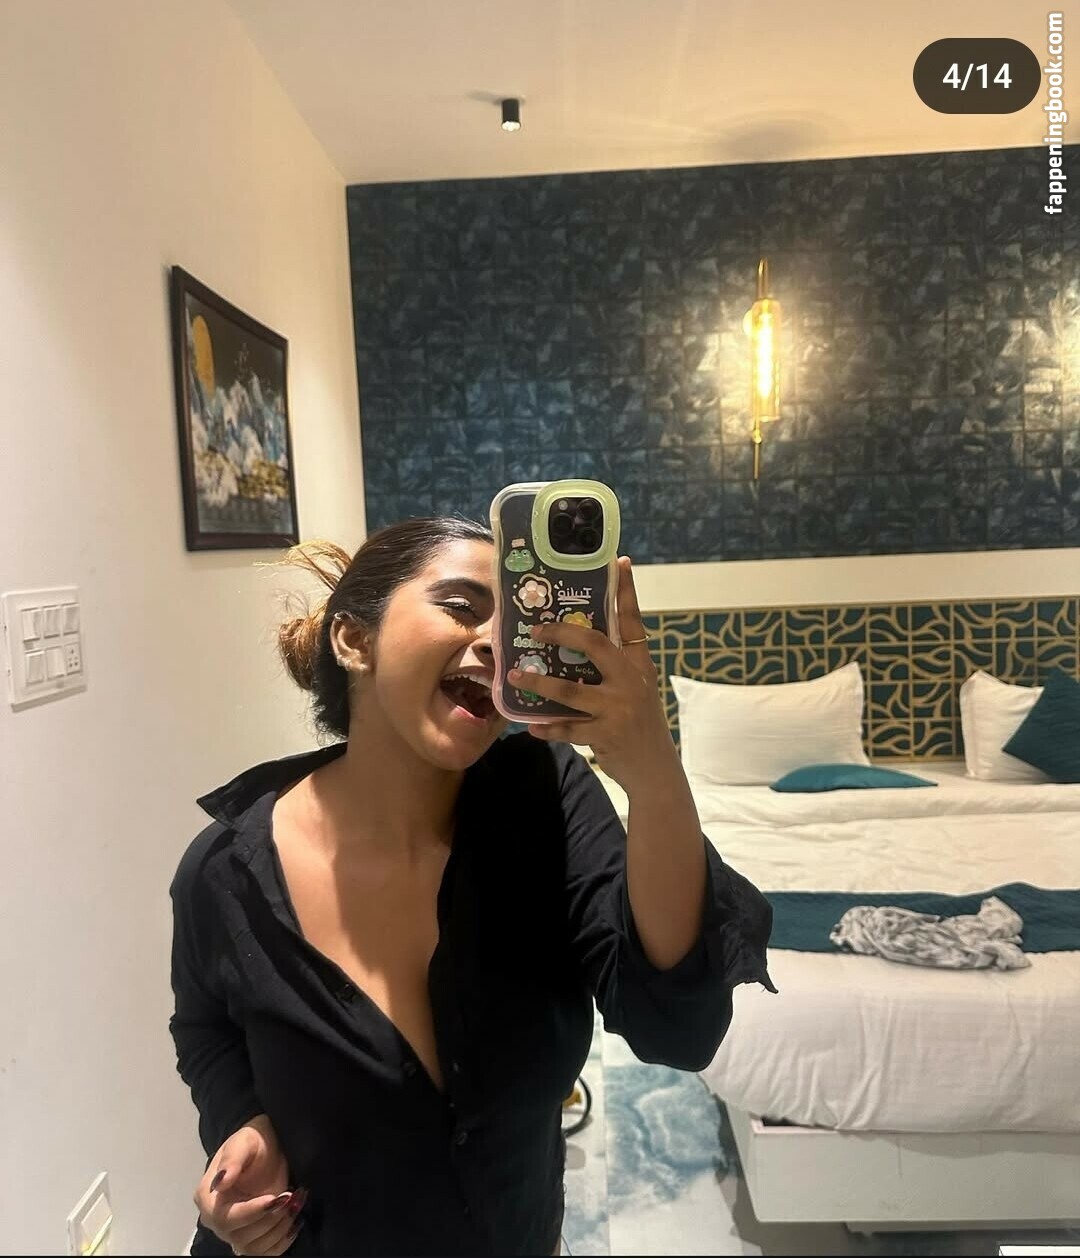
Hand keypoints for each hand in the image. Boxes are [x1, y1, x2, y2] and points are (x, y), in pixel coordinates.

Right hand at [194, 1115, 305, 1254]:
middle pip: (240, 1237)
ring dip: (279, 1229)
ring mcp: (234, 1231)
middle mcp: (217, 1220)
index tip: (274, 1198)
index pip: (225, 1218)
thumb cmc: (254, 1142)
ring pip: (253, 1249)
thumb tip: (220, 1182)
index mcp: (208, 1197)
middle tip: (291, 1196)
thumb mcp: (243, 1141)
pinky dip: (282, 1242)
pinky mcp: (252, 1236)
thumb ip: (232, 1160)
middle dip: (270, 1219)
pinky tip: (294, 1222)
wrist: (267, 1147)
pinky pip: (264, 1253)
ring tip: (294, 1204)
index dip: (251, 1213)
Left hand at [509, 556, 675, 788]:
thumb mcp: (636, 689)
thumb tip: (575, 643)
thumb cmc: (639, 722)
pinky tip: (531, 725)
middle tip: (537, 629)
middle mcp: (631, 681)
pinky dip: (548, 727)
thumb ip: (614, 667)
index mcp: (639, 664)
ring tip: (518, 675)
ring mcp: (618, 708)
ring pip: (570, 690)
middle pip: (595, 645)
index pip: (633, 621)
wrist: (655, 769)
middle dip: (562, 634)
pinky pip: (568, 728)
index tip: (620, 563)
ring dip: (539, 683)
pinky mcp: (605, 734)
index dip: (626, 592)